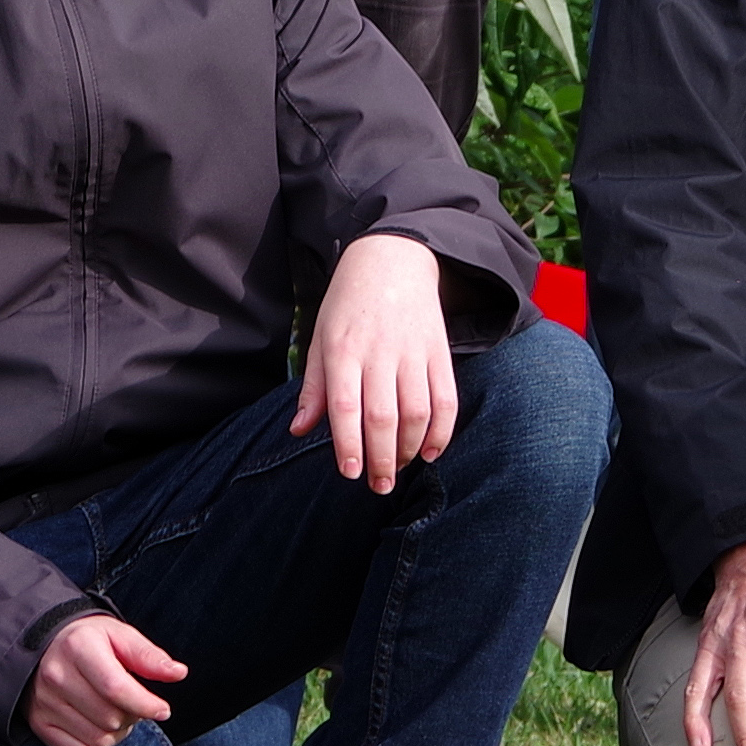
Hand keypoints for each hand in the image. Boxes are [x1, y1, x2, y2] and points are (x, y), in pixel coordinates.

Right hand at [25, 609, 191, 745]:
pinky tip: (96, 727)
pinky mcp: (38, 724)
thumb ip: (148, 656)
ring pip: (98, 739)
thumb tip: (179, 673)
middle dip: (132, 716)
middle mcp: (56, 676)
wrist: (43, 646)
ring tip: (114, 713)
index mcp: (78, 647)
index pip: (115, 688)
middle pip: (110, 718)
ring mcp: (44, 703)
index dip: (145, 704)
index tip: (163, 710)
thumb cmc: (90, 641)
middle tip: (131, 704)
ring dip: (116, 733)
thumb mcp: (119, 636)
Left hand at [294, 234, 457, 483]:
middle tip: (378, 486)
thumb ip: (314, 387)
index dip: (349, 444)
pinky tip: (429, 450)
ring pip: (417, 411)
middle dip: (382, 459)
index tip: (351, 473)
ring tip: (399, 468)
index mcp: (343, 349)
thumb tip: (299, 430)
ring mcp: (412, 351)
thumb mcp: (320, 337)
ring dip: (409, 448)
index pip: (345, 406)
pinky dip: (441, 430)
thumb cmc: (348, 304)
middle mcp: (379, 351)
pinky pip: (446, 398)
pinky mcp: (438, 351)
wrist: (392, 259)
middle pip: (383, 416)